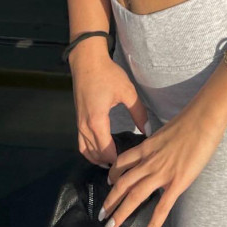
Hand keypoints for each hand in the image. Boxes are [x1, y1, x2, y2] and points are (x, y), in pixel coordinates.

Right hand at [71, 50, 148, 167]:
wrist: (87, 61)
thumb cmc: (107, 75)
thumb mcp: (127, 92)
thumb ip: (138, 112)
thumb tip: (148, 129)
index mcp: (97, 122)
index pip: (106, 151)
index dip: (117, 160)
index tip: (131, 163)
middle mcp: (85, 126)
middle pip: (95, 154)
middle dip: (109, 163)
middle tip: (125, 165)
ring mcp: (78, 123)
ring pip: (85, 150)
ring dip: (98, 159)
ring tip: (114, 162)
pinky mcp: (78, 119)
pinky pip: (81, 142)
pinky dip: (90, 151)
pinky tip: (101, 149)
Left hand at [98, 102, 226, 226]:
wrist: (203, 118)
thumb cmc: (190, 120)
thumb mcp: (166, 131)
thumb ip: (160, 143)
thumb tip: (161, 147)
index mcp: (146, 147)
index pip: (122, 162)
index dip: (112, 174)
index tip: (108, 183)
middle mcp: (149, 161)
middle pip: (122, 183)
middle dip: (110, 201)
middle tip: (102, 215)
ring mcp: (161, 173)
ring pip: (135, 196)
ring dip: (121, 213)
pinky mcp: (177, 183)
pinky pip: (162, 208)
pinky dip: (152, 226)